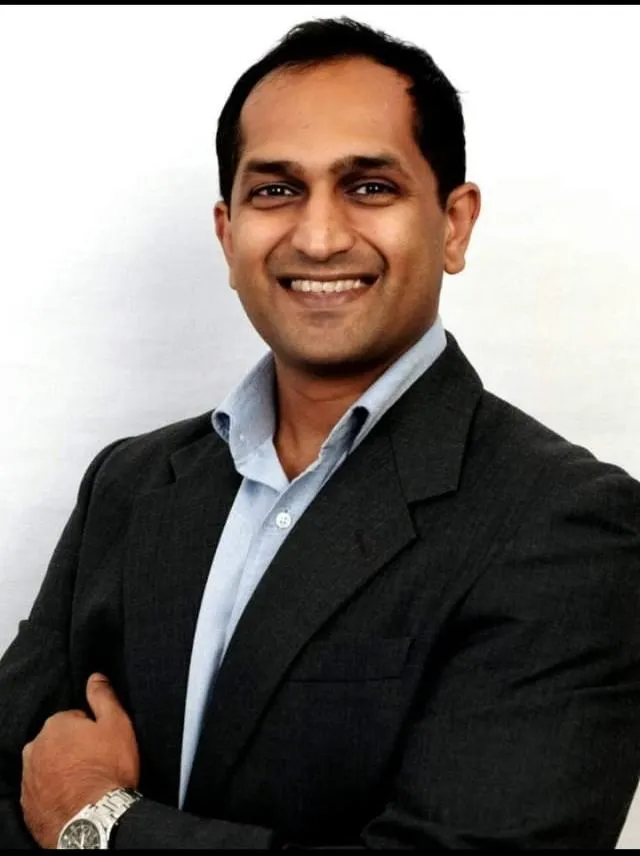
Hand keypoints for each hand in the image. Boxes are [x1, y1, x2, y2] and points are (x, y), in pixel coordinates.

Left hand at [20, 673, 139, 847]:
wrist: (94, 821)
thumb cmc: (108, 770)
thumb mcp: (117, 724)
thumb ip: (104, 697)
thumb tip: (96, 677)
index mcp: (55, 725)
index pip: (74, 719)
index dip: (92, 732)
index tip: (102, 745)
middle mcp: (35, 748)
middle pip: (58, 742)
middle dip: (73, 749)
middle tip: (96, 764)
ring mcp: (29, 778)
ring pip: (48, 765)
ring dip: (62, 770)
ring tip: (85, 783)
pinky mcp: (27, 804)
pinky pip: (42, 790)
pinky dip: (54, 792)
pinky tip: (73, 798)